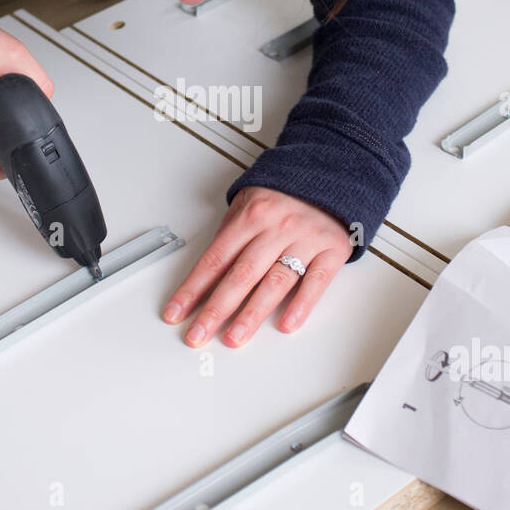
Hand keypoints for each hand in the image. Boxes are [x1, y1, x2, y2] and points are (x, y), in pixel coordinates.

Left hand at [162, 186, 352, 347]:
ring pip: (275, 282)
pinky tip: (286, 324)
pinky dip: (301, 304)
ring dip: (252, 314)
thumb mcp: (249, 201)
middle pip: (241, 274)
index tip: (176, 313)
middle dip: (216, 309)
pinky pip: (316, 281)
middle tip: (199, 335)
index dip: (193, 289)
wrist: (333, 172)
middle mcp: (276, 228)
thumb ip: (231, 233)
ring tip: (234, 337)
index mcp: (251, 215)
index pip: (214, 259)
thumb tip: (207, 271)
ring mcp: (305, 239)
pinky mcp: (332, 249)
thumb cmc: (287, 192)